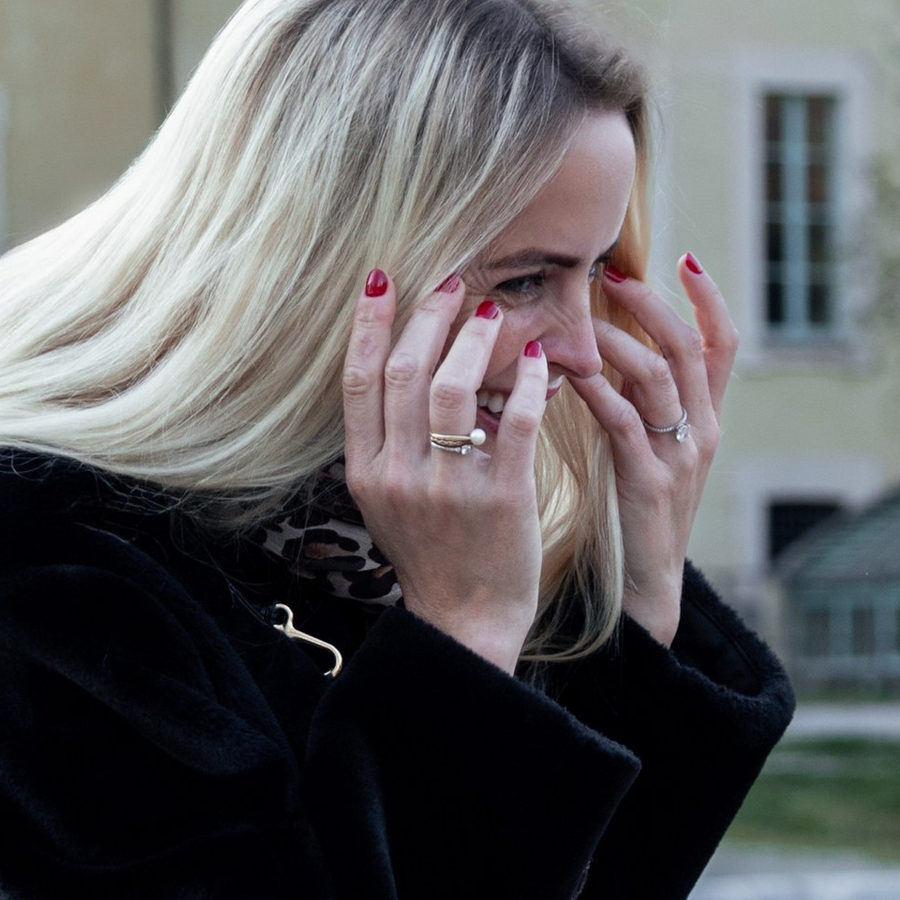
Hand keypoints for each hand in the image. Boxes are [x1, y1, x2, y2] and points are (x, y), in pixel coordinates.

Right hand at [342, 271, 552, 677]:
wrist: (467, 620)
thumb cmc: (433, 551)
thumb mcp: (390, 497)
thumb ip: (390, 438)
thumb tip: (410, 360)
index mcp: (366, 469)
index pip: (358, 380)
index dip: (368, 323)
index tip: (383, 279)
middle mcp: (400, 474)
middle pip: (405, 372)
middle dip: (428, 316)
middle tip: (452, 282)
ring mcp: (449, 487)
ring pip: (454, 388)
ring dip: (476, 339)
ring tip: (494, 311)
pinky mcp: (502, 497)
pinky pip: (518, 421)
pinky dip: (531, 382)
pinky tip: (541, 360)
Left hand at [555, 255, 737, 644]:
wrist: (649, 582)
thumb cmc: (640, 507)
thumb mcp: (651, 444)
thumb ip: (642, 397)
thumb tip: (609, 337)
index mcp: (708, 418)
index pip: (725, 344)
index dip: (710, 299)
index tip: (685, 257)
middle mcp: (703, 431)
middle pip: (691, 349)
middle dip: (655, 305)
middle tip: (614, 275)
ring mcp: (680, 457)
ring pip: (659, 379)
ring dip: (619, 342)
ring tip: (584, 321)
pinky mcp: (648, 482)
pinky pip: (624, 422)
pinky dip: (597, 391)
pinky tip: (570, 373)